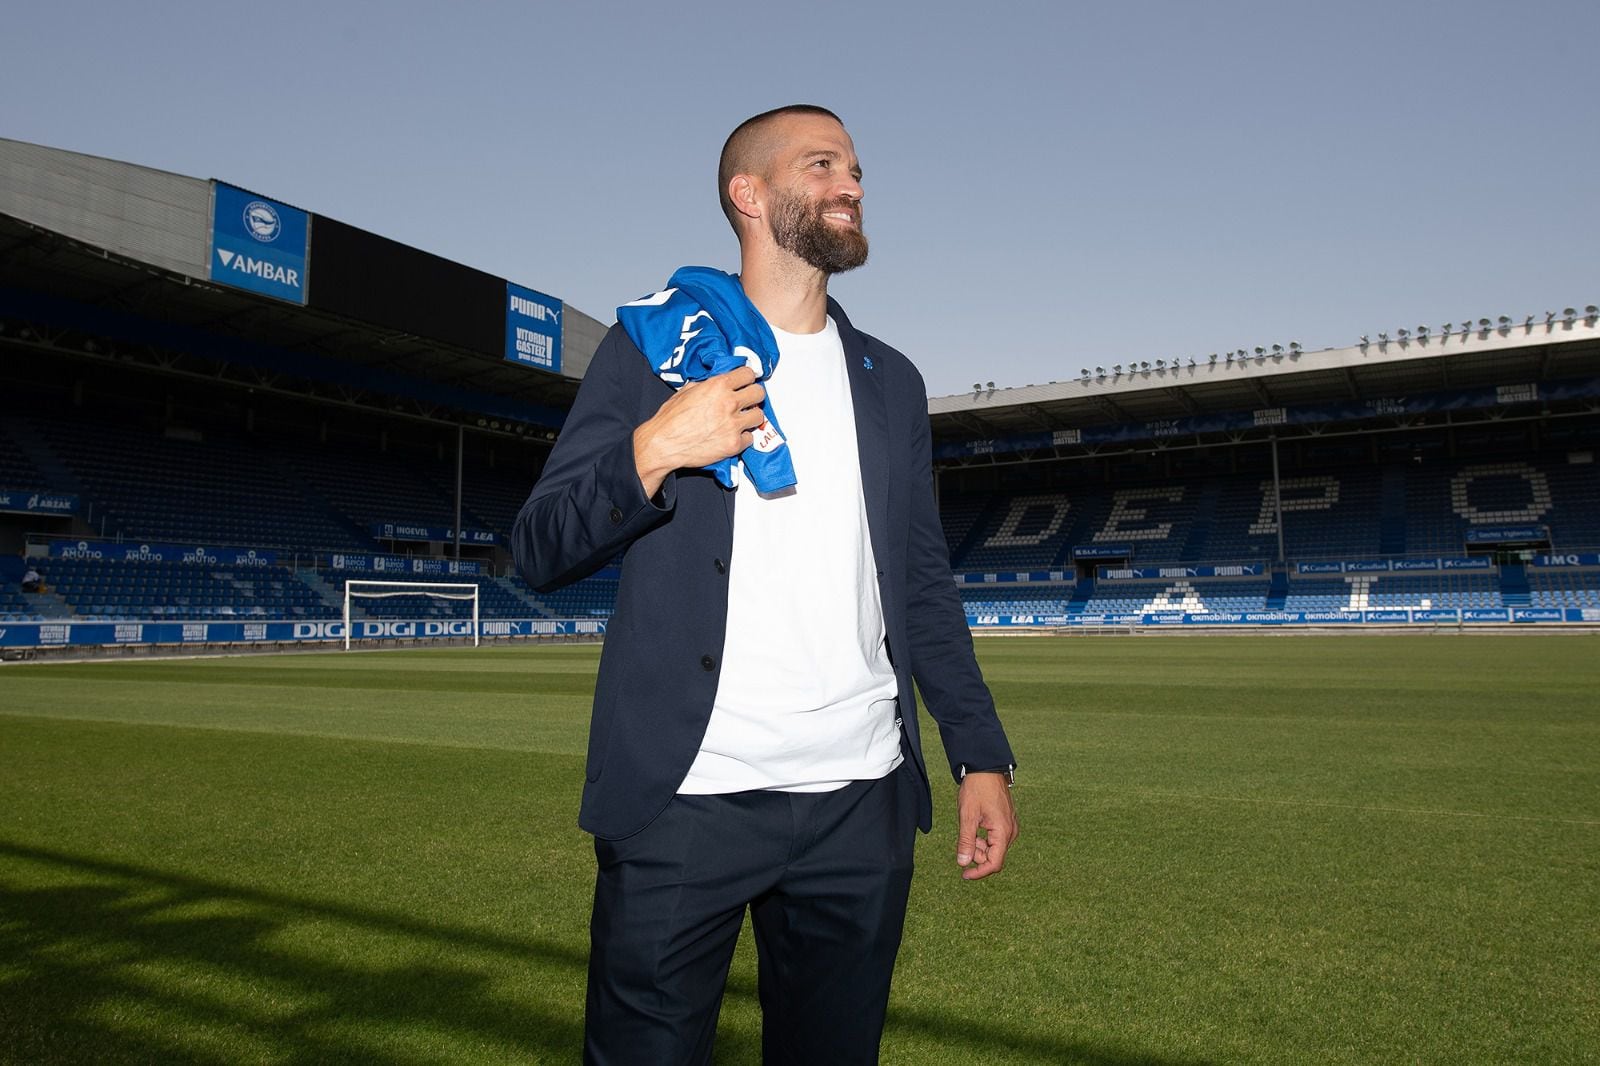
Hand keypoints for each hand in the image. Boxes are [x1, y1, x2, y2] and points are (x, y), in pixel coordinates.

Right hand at [634, 366, 767, 496]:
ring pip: (759, 416)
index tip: (745, 383)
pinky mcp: (734, 444)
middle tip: (747, 402)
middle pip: (759, 393)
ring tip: (740, 420)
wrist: (663, 444)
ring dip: (750, 418)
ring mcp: (733, 425)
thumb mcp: (687, 390)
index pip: (748, 374)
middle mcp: (728, 403)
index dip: (747, 379)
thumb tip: (719, 385)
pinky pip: (750, 438)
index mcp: (717, 386)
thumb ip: (708, 385)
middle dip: (753, 396)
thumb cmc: (670, 420)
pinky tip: (732, 436)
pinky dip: (743, 438)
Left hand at [956, 772, 1016, 879]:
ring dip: (979, 846)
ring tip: (968, 828)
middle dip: (977, 855)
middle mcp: (1011, 832)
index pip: (994, 864)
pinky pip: (996, 838)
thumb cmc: (976, 789)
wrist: (985, 768)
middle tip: (963, 840)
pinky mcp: (1006, 822)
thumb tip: (963, 863)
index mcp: (1003, 832)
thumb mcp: (967, 816)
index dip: (979, 872)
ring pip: (994, 848)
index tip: (964, 875)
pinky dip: (983, 838)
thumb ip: (966, 841)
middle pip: (994, 857)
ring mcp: (1010, 827)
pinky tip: (974, 826)